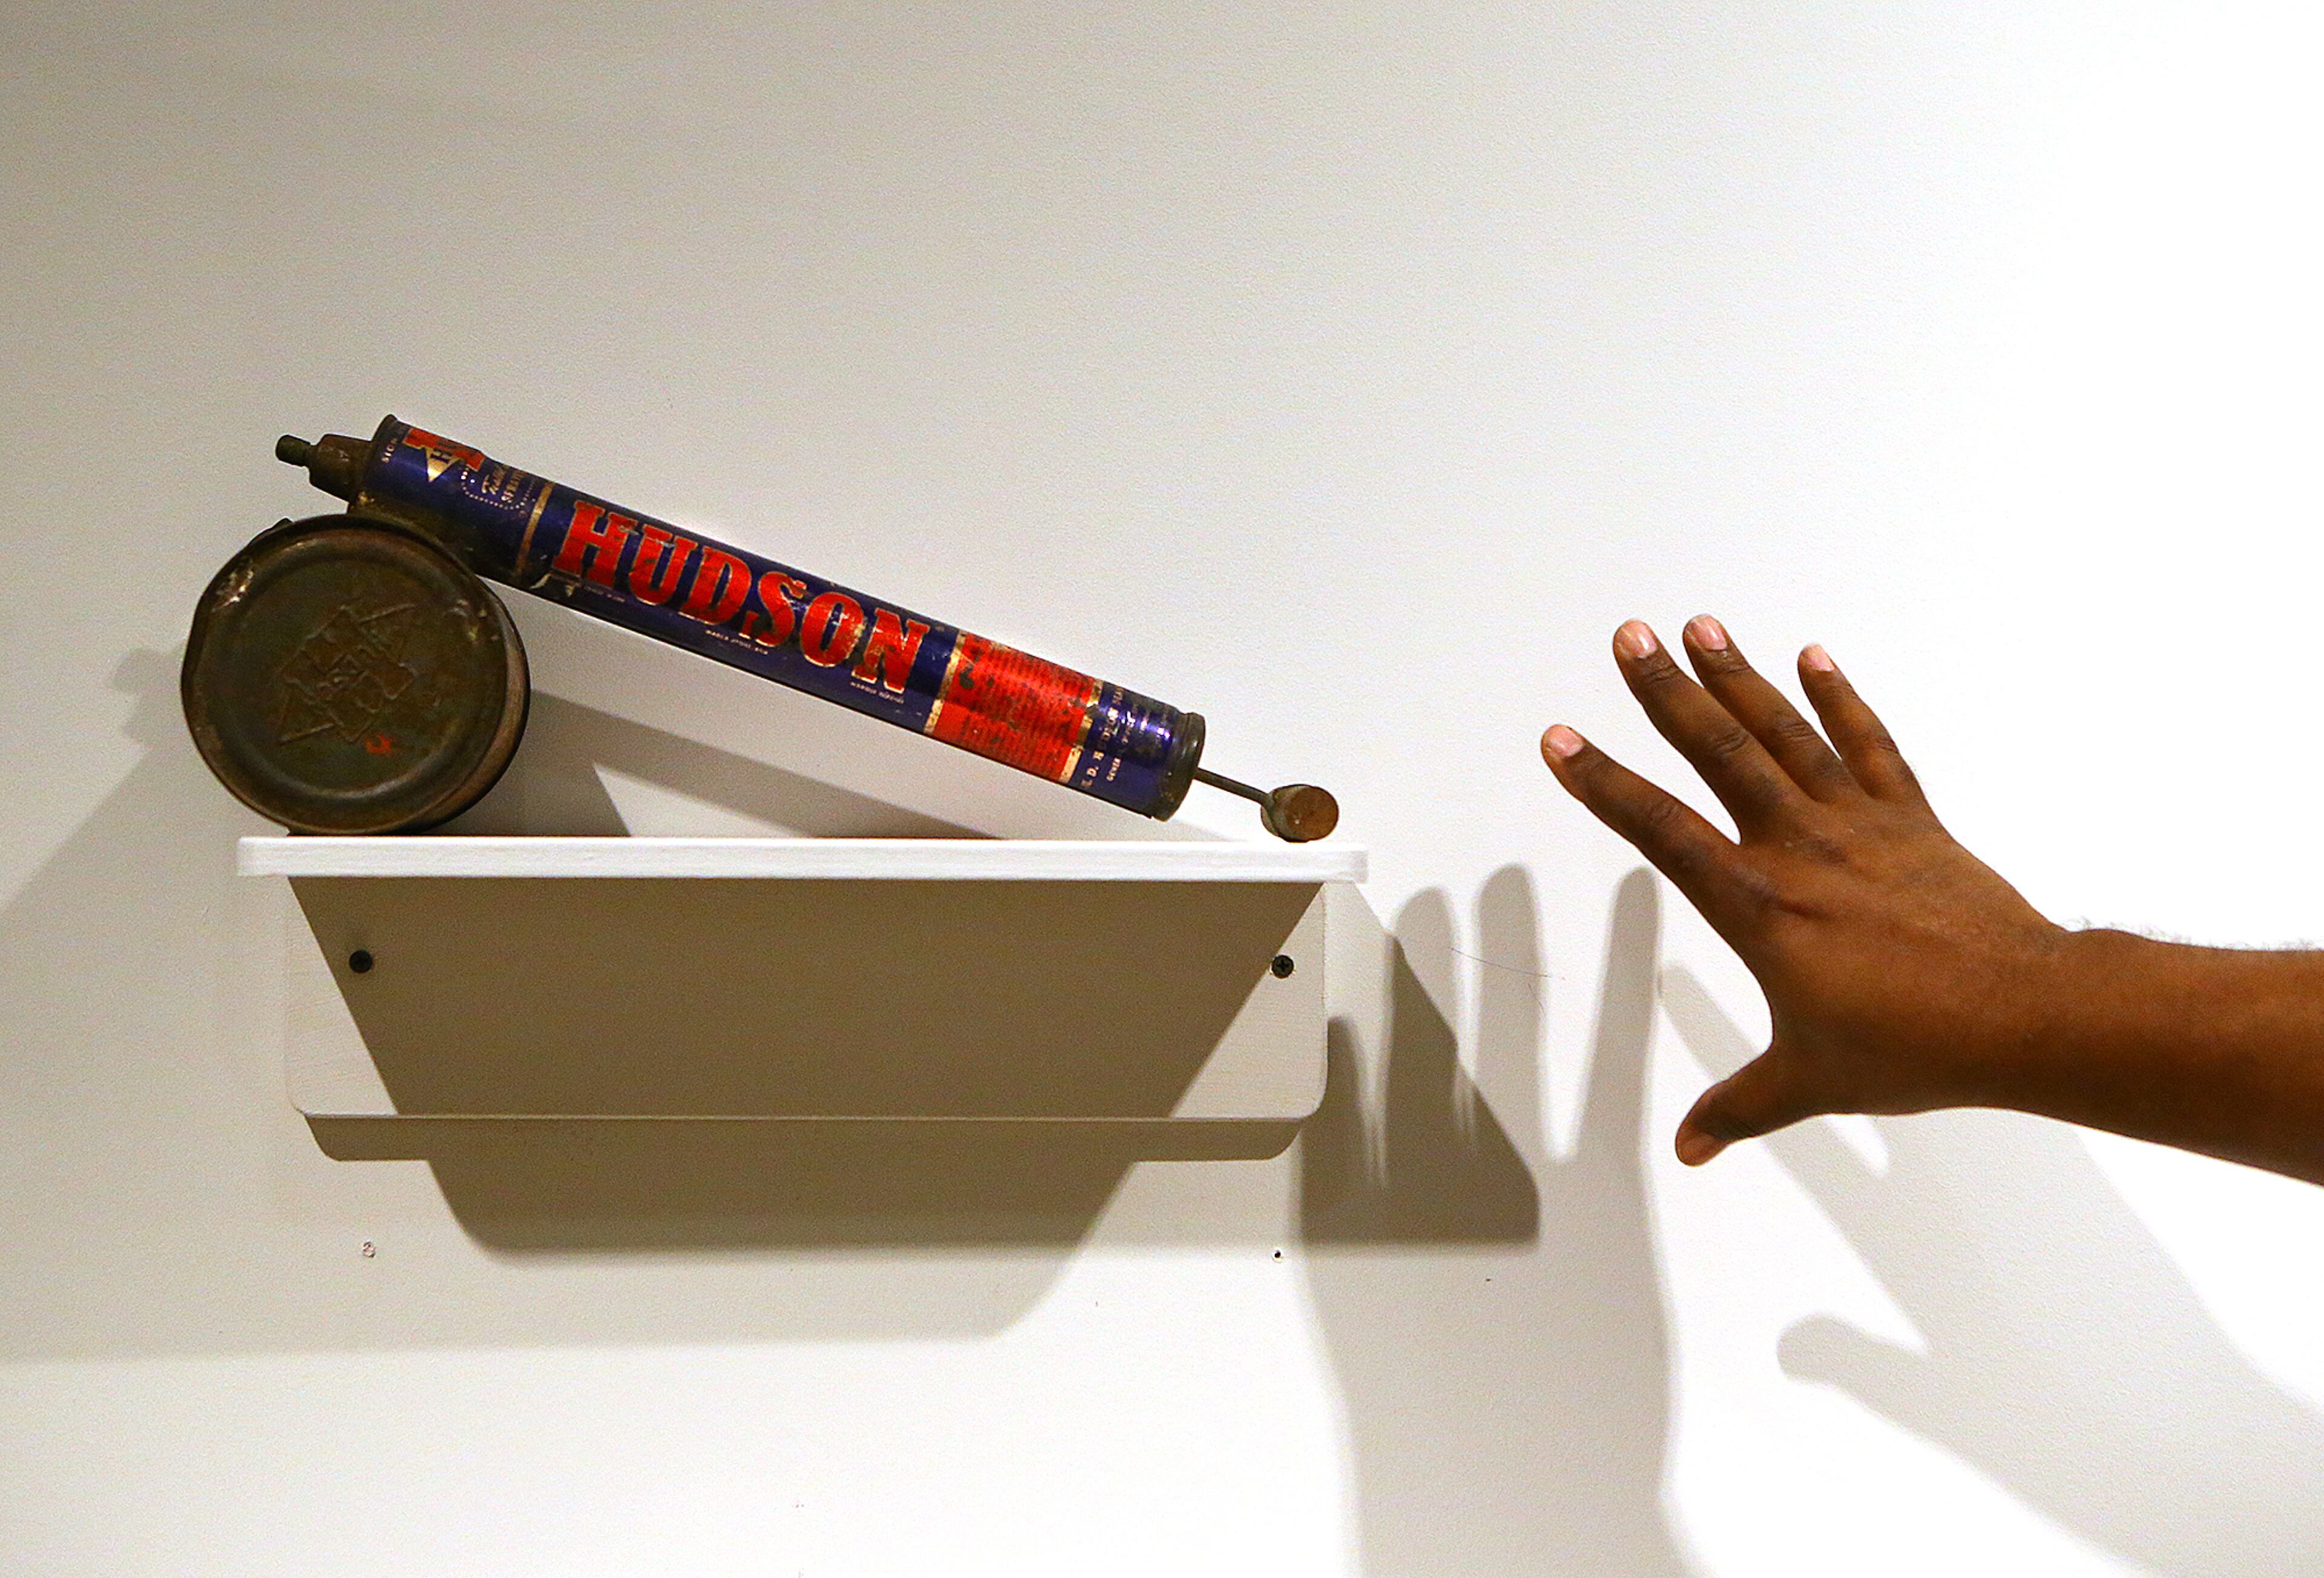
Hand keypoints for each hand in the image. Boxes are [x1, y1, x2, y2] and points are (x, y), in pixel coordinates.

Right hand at [1540, 617, 2073, 1166]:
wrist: (2026, 1015)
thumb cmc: (1918, 1047)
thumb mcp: (1810, 1081)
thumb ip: (1741, 1105)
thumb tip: (1693, 1146)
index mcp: (1758, 907)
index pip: (1661, 832)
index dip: (1603, 785)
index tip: (1560, 741)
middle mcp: (1799, 849)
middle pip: (1718, 753)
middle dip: (1666, 692)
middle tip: (1627, 638)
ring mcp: (1858, 826)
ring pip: (1784, 735)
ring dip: (1737, 678)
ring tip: (1698, 626)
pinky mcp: (1911, 821)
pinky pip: (1870, 747)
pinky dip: (1841, 701)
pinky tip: (1812, 659)